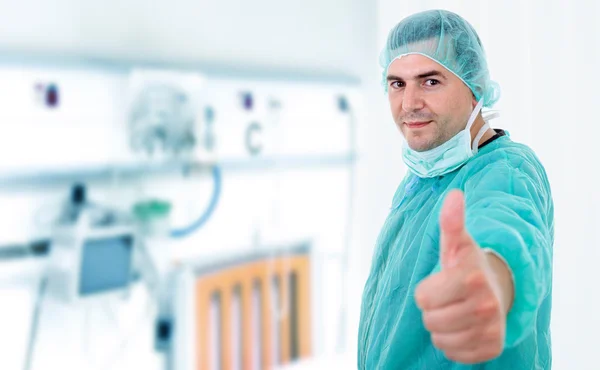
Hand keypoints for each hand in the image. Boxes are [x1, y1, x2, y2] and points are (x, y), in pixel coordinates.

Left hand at [414, 190, 511, 363]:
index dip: (426, 291)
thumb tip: (454, 194)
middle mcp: (486, 305)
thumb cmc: (467, 266)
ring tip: (455, 312)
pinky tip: (464, 328)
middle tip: (448, 299)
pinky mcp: (492, 348)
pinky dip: (454, 344)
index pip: (422, 298)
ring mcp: (491, 329)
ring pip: (440, 339)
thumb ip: (451, 222)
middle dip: (433, 310)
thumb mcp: (457, 244)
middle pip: (430, 320)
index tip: (441, 283)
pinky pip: (454, 355)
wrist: (499, 289)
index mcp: (472, 278)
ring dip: (442, 328)